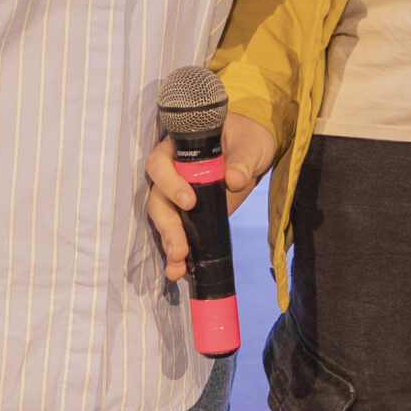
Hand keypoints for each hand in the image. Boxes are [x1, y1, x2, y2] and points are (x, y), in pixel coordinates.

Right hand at [145, 111, 276, 282]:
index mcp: (178, 149)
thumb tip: (233, 180)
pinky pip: (178, 233)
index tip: (189, 201)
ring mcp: (177, 196)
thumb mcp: (249, 145)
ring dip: (169, 244)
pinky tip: (182, 272)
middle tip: (180, 248)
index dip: (169, 183)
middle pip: (157, 200)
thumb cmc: (246, 138)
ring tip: (178, 266)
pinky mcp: (190, 215)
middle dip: (167, 226)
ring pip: (163, 220)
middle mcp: (171, 173)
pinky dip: (178, 254)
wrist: (253, 151)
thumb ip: (241, 161)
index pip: (159, 164)